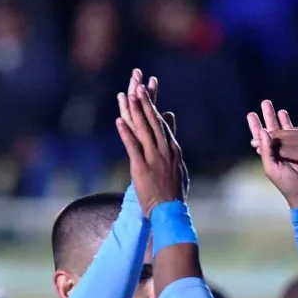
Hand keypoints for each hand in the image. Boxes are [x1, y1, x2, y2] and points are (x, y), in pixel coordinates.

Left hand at [116, 74, 186, 215]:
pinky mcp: (142, 168)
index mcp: (173, 151)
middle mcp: (165, 151)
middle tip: (138, 86)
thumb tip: (175, 142)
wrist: (171, 212)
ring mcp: (153, 159)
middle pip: (153, 122)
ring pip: (144, 130)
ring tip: (128, 96)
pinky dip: (126, 133)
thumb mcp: (178, 170)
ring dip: (135, 111)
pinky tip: (119, 121)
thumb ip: (175, 152)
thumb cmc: (174, 194)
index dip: (153, 108)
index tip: (148, 94)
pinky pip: (132, 147)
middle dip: (145, 103)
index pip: (162, 125)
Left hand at [247, 101, 297, 208]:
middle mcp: (281, 152)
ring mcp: (295, 152)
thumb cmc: (288, 185)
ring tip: (281, 109)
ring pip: (288, 132)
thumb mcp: (273, 169)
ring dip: (285, 121)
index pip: (261, 138)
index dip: (256, 126)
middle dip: (269, 117)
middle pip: (274, 131)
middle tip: (265, 102)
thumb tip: (263, 131)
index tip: (251, 114)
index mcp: (271, 156)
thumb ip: (267, 151)